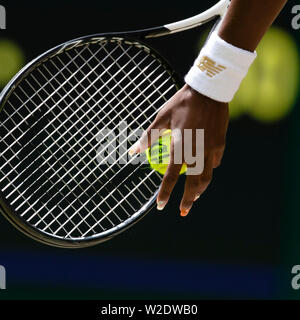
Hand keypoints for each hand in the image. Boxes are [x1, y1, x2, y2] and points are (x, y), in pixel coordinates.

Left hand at [129, 84, 228, 215]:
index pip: (171, 177)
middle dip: (188, 201)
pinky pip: (214, 162)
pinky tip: (205, 172)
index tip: (162, 206)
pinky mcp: (220, 144)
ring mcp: (211, 149)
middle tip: (183, 211)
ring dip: (200, 190)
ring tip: (195, 198)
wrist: (209, 90)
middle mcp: (197, 152)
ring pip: (207, 177)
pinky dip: (208, 170)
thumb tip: (133, 151)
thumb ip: (148, 137)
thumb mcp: (162, 118)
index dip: (166, 194)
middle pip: (194, 184)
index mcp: (180, 147)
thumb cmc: (182, 103)